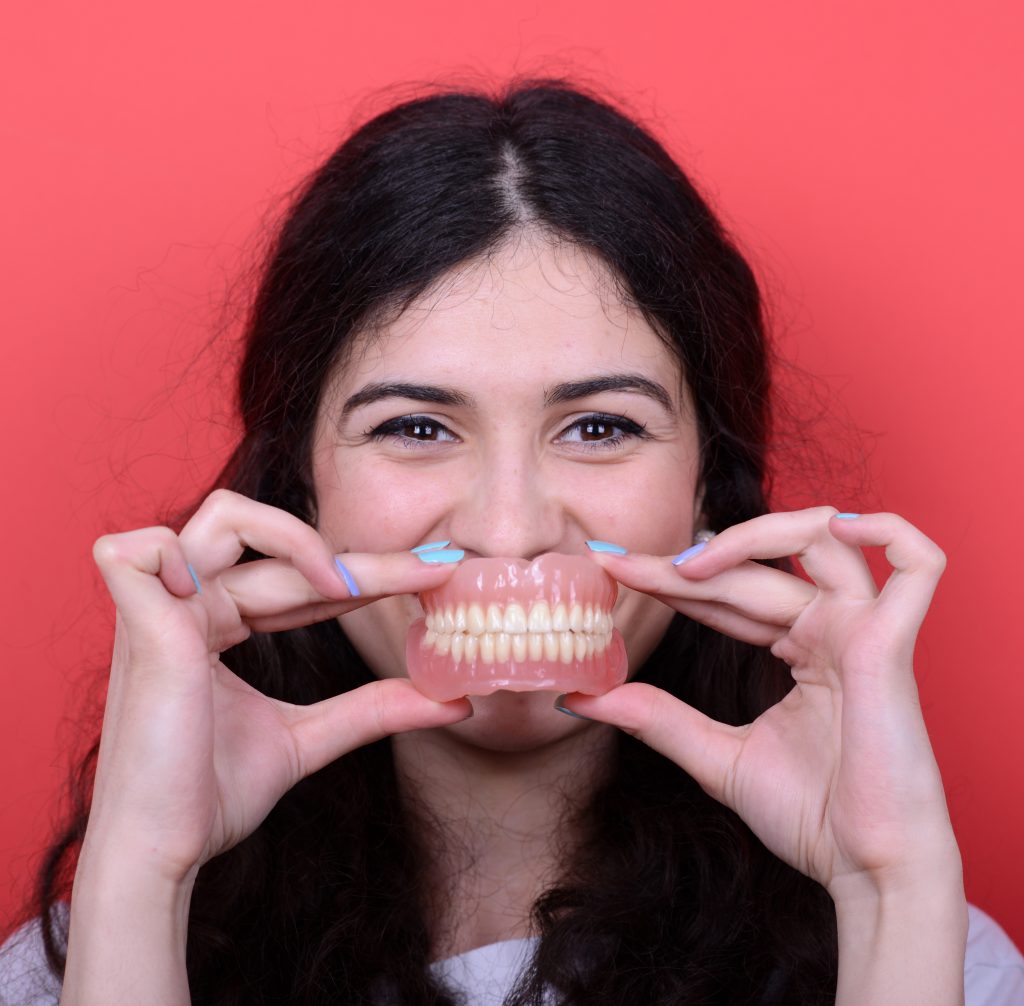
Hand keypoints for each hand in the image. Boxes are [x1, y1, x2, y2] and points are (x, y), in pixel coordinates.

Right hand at [86, 489, 470, 883]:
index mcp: (217, 623)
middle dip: (370, 563)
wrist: (163, 852)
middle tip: (439, 567)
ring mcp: (162, 607)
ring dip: (294, 537)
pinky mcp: (138, 622)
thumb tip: (454, 700)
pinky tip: (245, 598)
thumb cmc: (212, 796)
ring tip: (342, 587)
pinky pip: (143, 549)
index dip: (368, 575)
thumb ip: (373, 708)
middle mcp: (190, 604)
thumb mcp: (308, 737)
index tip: (435, 573)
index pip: (303, 581)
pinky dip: (184, 552)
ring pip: (225, 517)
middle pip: (287, 554)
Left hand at [562, 507, 960, 901]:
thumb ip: (655, 717)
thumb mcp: (715, 755)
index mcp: (801, 646)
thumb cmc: (809, 816)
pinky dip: (887, 531)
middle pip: (752, 569)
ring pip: (818, 539)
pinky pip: (917, 564)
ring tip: (684, 566)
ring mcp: (864, 629)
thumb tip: (583, 698)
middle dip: (678, 564)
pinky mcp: (892, 643)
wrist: (865, 871)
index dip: (669, 578)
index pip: (726, 592)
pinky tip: (834, 527)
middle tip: (616, 564)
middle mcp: (832, 627)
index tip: (611, 569)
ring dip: (750, 537)